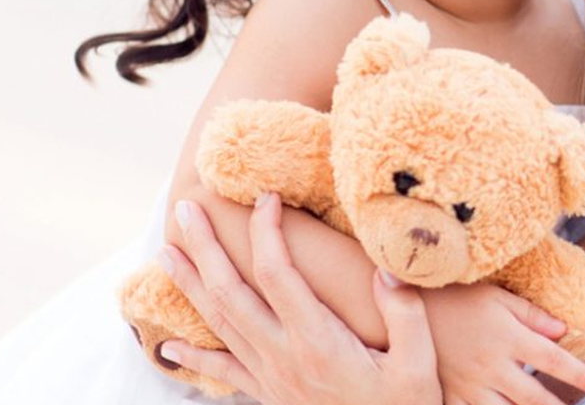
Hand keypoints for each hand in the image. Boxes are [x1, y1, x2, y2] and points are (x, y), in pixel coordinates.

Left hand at [158, 193, 441, 404]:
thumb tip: (386, 270)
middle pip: (230, 293)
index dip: (266, 231)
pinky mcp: (270, 393)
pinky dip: (193, 359)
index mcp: (318, 341)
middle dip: (204, 249)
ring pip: (219, 324)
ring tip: (165, 254)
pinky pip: (224, 372)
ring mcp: (271, 376)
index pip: (277, 274)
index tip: (267, 198)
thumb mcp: (419, 364)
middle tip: (186, 210)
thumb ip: (406, 315)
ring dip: (189, 286)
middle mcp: (283, 355)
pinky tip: (169, 349)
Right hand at [425, 284, 584, 404]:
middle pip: (533, 397)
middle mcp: (492, 366)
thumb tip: (564, 331)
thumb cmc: (455, 297)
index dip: (578, 374)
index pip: (552, 360)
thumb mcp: (495, 297)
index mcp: (507, 338)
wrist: (407, 306)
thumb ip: (531, 315)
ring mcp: (469, 385)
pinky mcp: (449, 395)